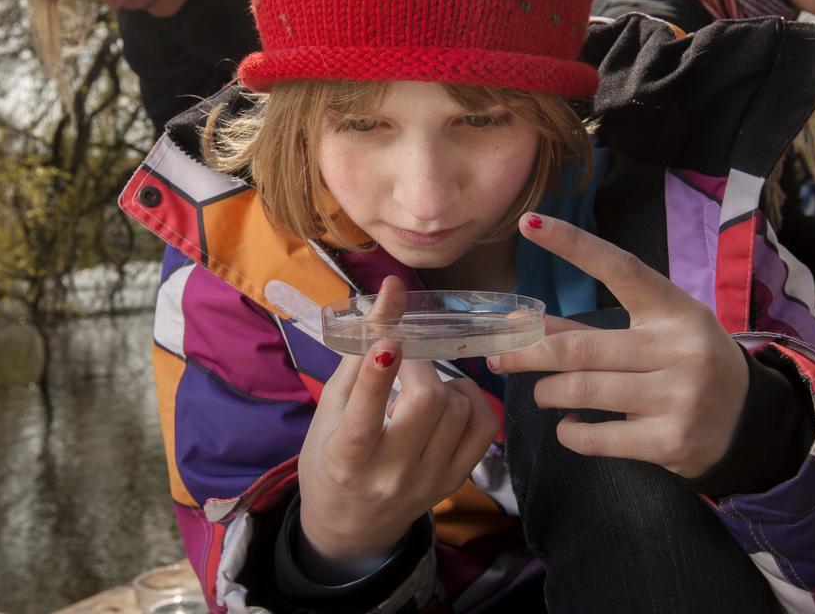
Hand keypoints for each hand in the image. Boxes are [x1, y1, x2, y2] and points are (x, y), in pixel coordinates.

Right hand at [298, 276, 497, 565]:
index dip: (377, 375)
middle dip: (419, 365)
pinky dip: (472, 400)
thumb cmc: (329, 458)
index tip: (388, 340)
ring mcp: (430, 480)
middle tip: (405, 358)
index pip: (364, 417)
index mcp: (347, 457)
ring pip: (459, 409)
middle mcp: (391, 473)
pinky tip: (450, 399)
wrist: (351, 523)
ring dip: (443, 382)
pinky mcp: (455, 480)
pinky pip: (485, 427)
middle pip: (426, 404)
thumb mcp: (330, 409)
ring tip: (421, 384)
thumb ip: (359, 352)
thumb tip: (391, 292)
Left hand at [487, 213, 747, 478]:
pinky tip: (570, 425)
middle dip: (528, 350)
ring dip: (547, 393)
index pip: (621, 268)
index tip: (530, 224)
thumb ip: (594, 329)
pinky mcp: (671, 441)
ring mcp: (678, 396)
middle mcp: (680, 348)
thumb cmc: (688, 366)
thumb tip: (521, 322)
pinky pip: (597, 438)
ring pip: (582, 391)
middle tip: (499, 355)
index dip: (574, 245)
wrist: (749, 423)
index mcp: (675, 309)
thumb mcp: (656, 334)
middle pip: (580, 346)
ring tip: (542, 393)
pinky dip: (570, 432)